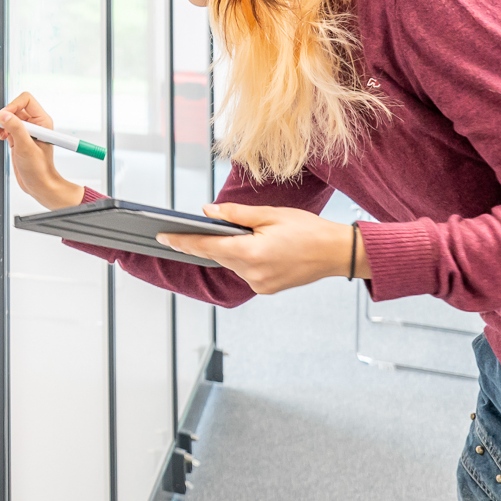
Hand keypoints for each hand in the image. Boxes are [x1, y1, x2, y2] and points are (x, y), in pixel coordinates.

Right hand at [0, 92, 83, 209]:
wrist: (39, 185)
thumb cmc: (39, 169)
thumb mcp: (26, 147)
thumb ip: (16, 129)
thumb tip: (4, 115)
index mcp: (42, 121)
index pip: (26, 100)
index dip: (13, 105)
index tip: (3, 116)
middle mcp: (35, 124)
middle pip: (14, 108)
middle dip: (3, 116)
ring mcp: (26, 131)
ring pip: (9, 117)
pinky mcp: (19, 138)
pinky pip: (7, 127)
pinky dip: (0, 130)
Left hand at [158, 203, 367, 293]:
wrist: (337, 253)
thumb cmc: (307, 229)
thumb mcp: (269, 214)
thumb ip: (235, 214)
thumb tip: (207, 211)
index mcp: (251, 253)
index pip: (206, 246)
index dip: (182, 241)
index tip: (163, 237)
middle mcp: (253, 273)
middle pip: (217, 255)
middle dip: (203, 242)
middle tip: (183, 230)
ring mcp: (260, 284)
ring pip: (230, 263)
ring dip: (226, 249)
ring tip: (230, 234)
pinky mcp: (267, 288)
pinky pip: (244, 271)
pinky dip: (241, 258)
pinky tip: (249, 246)